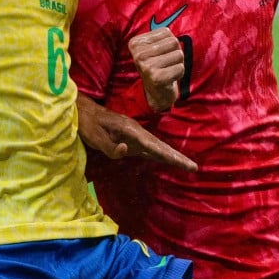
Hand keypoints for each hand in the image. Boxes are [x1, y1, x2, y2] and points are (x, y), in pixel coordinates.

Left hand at [76, 93, 195, 171]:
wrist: (85, 111)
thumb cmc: (88, 124)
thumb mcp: (95, 136)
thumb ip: (111, 146)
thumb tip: (127, 150)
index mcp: (131, 130)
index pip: (153, 145)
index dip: (169, 155)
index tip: (182, 162)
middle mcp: (137, 132)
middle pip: (161, 146)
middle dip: (177, 157)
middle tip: (193, 167)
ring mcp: (136, 135)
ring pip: (158, 147)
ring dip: (172, 156)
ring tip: (186, 165)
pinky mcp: (132, 140)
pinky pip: (150, 148)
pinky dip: (161, 154)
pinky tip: (168, 159)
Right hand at [128, 28, 184, 111]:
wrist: (155, 92)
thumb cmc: (158, 65)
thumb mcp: (154, 46)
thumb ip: (163, 36)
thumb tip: (173, 36)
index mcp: (135, 43)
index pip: (166, 32)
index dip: (169, 43)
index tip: (160, 54)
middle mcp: (138, 54)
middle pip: (174, 42)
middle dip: (175, 52)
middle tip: (166, 63)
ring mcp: (146, 67)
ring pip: (179, 54)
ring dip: (178, 63)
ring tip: (168, 70)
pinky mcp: (157, 78)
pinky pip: (181, 68)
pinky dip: (179, 73)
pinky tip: (169, 78)